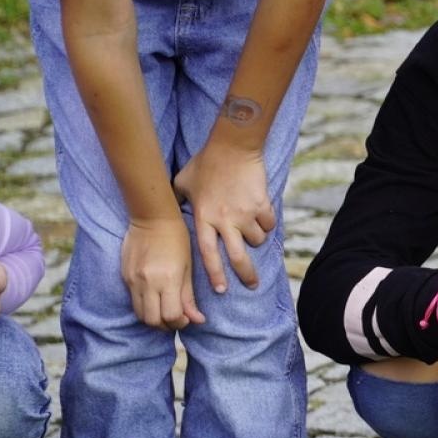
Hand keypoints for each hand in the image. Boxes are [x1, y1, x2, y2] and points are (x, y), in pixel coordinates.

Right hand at [121, 216, 205, 329]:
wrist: (152, 219)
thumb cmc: (177, 240)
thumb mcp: (189, 268)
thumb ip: (189, 296)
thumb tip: (197, 319)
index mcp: (168, 279)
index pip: (171, 315)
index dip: (180, 323)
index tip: (188, 319)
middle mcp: (147, 282)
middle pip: (152, 320)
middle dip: (166, 325)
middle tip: (177, 319)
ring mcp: (133, 280)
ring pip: (140, 314)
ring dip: (154, 319)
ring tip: (166, 312)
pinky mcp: (124, 277)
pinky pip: (133, 301)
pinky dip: (144, 307)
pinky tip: (155, 301)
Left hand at [173, 144, 273, 292]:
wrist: (233, 148)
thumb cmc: (205, 164)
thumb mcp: (182, 182)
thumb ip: (177, 200)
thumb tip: (169, 210)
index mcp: (204, 218)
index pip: (209, 255)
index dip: (216, 275)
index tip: (221, 290)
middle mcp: (225, 220)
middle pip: (238, 257)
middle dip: (246, 275)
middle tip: (252, 285)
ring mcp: (245, 214)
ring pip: (257, 240)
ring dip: (255, 239)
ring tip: (252, 233)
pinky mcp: (262, 205)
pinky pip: (269, 224)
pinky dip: (267, 224)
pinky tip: (262, 217)